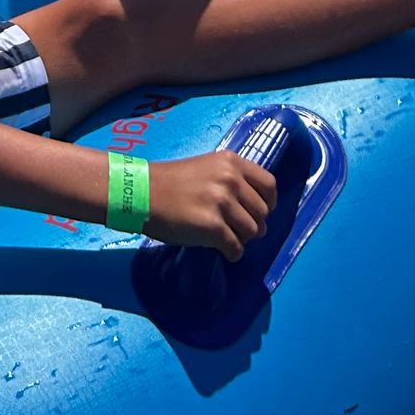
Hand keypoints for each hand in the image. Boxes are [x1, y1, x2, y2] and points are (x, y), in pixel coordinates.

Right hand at [145, 150, 276, 256]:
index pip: (270, 185)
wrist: (143, 193)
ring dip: (241, 239)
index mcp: (231, 162)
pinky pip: (236, 248)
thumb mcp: (207, 167)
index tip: (256, 211)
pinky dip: (231, 253)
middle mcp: (231, 179)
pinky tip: (219, 248)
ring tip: (224, 236)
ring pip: (252, 232)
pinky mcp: (213, 227)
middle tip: (235, 227)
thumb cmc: (173, 181)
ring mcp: (222, 203)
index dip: (267, 202)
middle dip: (252, 224)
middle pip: (263, 212)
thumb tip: (251, 205)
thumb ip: (231, 179)